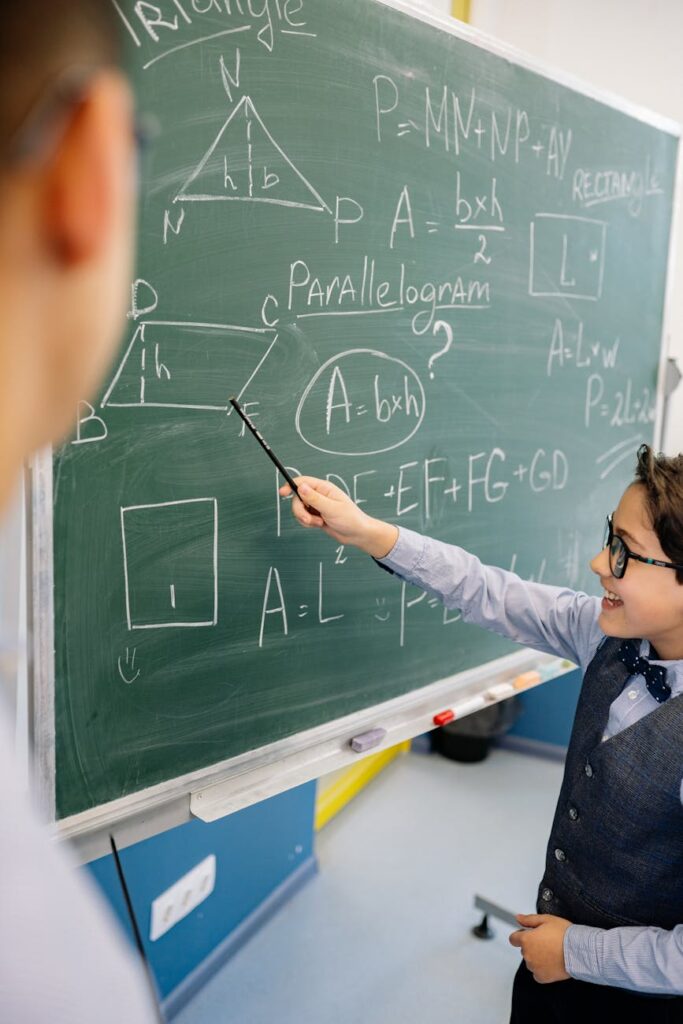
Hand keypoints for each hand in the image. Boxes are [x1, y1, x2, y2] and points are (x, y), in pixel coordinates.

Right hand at [279, 476, 397, 556]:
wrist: (356, 534)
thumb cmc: (350, 519)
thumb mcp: (331, 508)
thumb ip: (315, 498)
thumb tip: (300, 487)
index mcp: (324, 488)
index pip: (303, 482)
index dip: (290, 486)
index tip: (282, 493)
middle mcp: (319, 495)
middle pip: (297, 498)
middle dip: (300, 511)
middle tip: (309, 520)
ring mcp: (317, 506)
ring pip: (299, 509)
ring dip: (305, 519)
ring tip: (319, 523)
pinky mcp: (316, 516)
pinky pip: (303, 518)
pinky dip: (308, 523)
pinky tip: (319, 525)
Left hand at [508, 914, 571, 983]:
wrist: (578, 951)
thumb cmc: (564, 934)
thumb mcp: (546, 919)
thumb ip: (529, 919)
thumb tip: (518, 918)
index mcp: (526, 939)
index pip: (513, 939)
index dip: (520, 935)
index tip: (529, 935)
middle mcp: (527, 954)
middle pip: (524, 950)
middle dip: (532, 946)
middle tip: (546, 942)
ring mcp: (534, 967)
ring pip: (531, 961)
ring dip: (537, 958)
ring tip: (551, 952)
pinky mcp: (542, 977)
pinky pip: (537, 974)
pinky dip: (542, 970)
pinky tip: (551, 963)